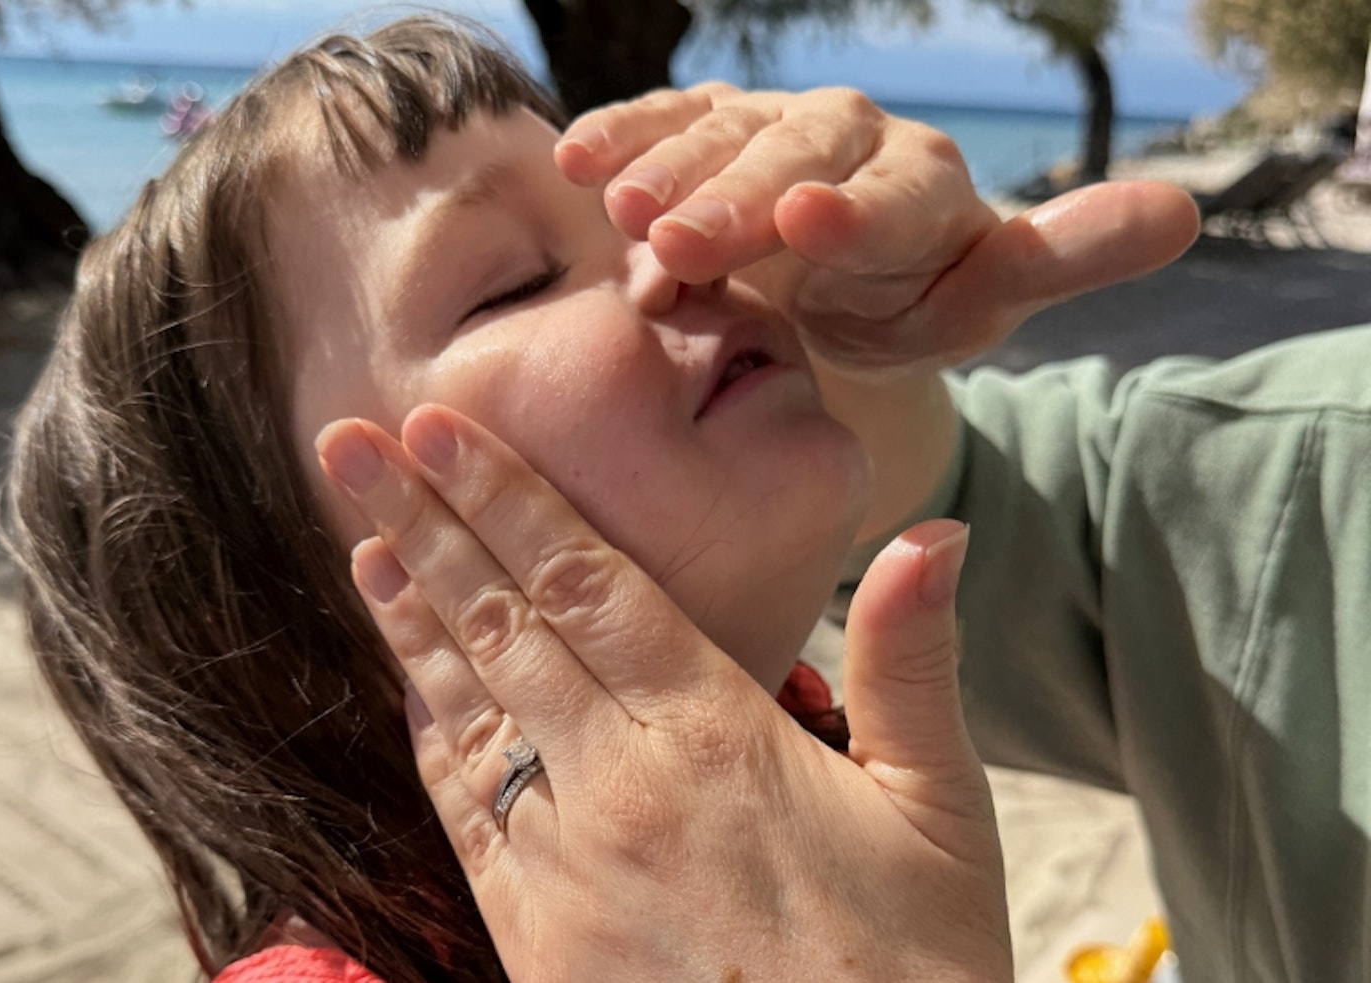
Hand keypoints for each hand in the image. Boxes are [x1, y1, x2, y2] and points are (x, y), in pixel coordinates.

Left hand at [317, 406, 1010, 981]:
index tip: (442, 426)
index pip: (588, 583)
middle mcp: (618, 786)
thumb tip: (935, 532)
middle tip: (354, 441)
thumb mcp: (942, 810)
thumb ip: (914, 662)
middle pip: (503, 625)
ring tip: (363, 535)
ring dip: (409, 615)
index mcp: (713, 736)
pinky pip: (463, 811)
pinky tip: (405, 684)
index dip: (508, 496)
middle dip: (425, 521)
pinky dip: (427, 733)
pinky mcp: (533, 937)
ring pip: (465, 709)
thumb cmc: (911, 972)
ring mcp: (563, 865)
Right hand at [556, 84, 1198, 370]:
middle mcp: (853, 138)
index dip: (855, 209)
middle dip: (736, 198)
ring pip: (724, 136)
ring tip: (618, 213)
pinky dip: (624, 135)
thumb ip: (1058, 259)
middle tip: (673, 245)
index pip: (895, 194)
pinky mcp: (710, 128)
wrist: (824, 285)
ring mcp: (774, 127)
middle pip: (798, 155)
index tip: (808, 228)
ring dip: (670, 170)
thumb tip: (1186, 211)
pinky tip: (578, 158)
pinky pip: (667, 123)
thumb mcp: (978, 299)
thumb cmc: (905, 304)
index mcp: (927, 187)